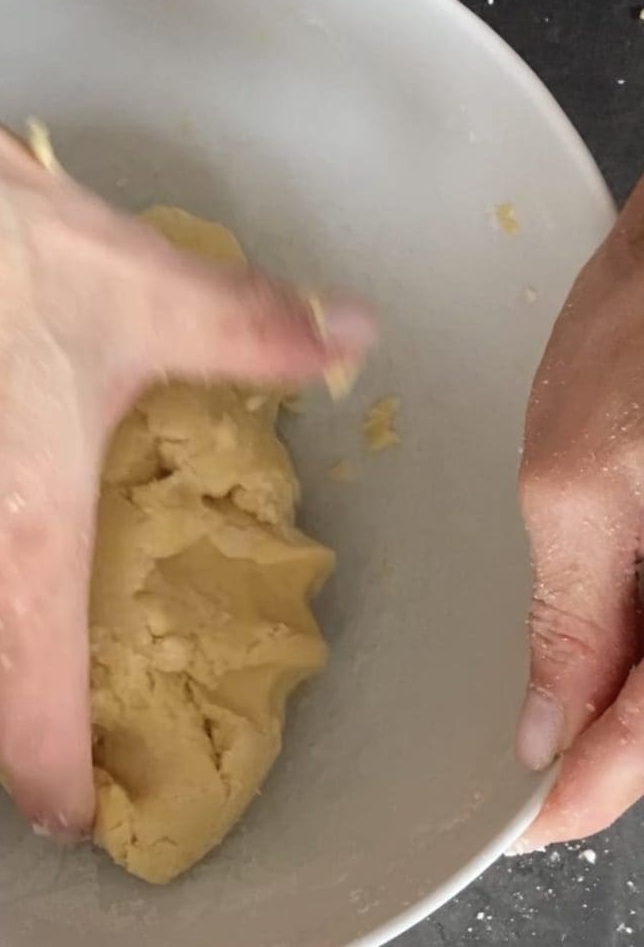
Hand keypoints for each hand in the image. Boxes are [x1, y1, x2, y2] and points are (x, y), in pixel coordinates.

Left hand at [517, 178, 643, 847]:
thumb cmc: (643, 337)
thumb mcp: (583, 481)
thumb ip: (574, 615)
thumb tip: (547, 725)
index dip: (590, 790)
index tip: (527, 822)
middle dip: (607, 756)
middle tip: (534, 784)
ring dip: (619, 708)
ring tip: (553, 735)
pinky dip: (628, 652)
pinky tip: (591, 660)